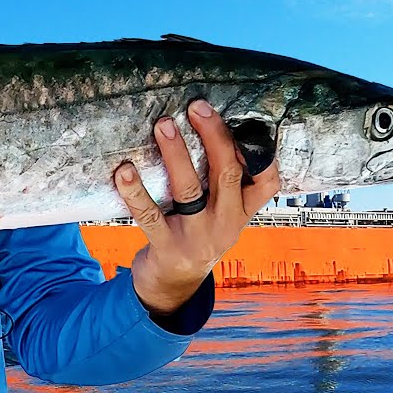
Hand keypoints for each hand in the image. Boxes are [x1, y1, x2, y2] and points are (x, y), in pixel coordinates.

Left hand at [113, 99, 280, 315]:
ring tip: (163, 125)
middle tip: (196, 107)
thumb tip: (210, 125)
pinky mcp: (168, 247)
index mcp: (242, 212)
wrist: (175, 284)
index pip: (268, 182)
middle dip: (215, 136)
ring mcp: (198, 237)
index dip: (263, 153)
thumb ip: (224, 183)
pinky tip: (124, 171)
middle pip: (228, 174)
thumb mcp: (222, 214)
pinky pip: (150, 215)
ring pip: (190, 190)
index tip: (247, 121)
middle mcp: (226, 224)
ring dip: (176, 155)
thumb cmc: (197, 234)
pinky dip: (135, 191)